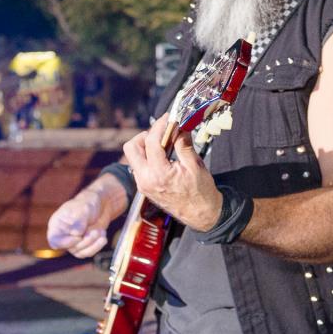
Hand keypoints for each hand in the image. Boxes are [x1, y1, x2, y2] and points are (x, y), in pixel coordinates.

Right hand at [46, 190, 115, 258]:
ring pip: (80, 253)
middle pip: (70, 248)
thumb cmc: (88, 202)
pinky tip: (103, 236)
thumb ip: (79, 221)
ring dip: (93, 244)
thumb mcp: (83, 208)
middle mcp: (64, 235)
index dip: (65, 243)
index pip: (54, 240)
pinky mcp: (84, 245)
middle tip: (96, 232)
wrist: (101, 204)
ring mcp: (74, 241)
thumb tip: (76, 233)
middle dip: (85, 241)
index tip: (78, 237)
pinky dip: (97, 245)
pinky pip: (89, 252)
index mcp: (57, 225)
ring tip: (101, 232)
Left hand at [122, 116, 221, 231]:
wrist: (201, 215)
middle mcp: (145, 180)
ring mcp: (143, 185)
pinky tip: (163, 155)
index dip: (159, 126)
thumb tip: (178, 126)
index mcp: (159, 174)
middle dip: (145, 135)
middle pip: (131, 147)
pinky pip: (139, 166)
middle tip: (162, 133)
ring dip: (145, 146)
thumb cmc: (201, 192)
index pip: (152, 142)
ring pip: (133, 156)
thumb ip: (184, 144)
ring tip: (164, 144)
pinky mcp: (144, 187)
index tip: (168, 118)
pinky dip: (147, 156)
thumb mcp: (195, 166)